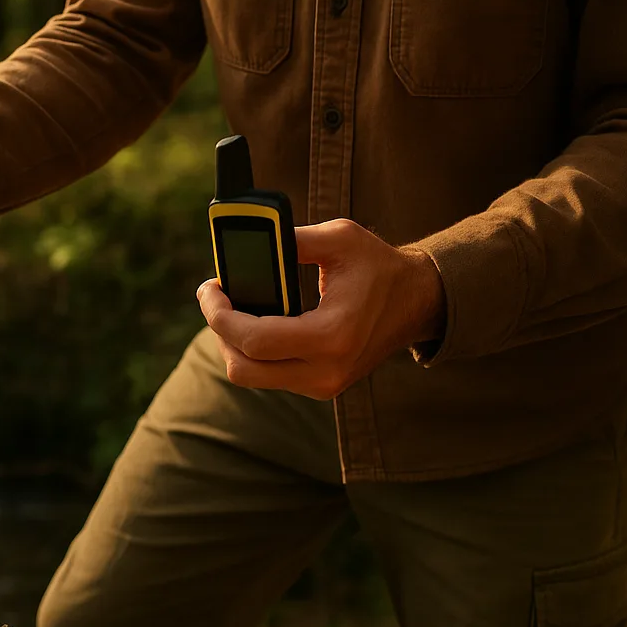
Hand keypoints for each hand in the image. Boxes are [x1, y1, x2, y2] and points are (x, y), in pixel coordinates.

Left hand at [196, 219, 445, 399]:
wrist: (417, 302)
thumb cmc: (378, 266)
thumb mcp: (340, 239)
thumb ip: (292, 240)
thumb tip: (248, 242)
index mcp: (332, 336)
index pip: (254, 340)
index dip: (219, 315)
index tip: (209, 287)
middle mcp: (327, 370)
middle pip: (243, 369)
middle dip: (219, 331)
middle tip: (216, 297)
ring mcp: (324, 385)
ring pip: (252, 376)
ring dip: (234, 343)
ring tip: (233, 307)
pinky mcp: (321, 388)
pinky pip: (269, 376)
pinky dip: (253, 351)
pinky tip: (255, 322)